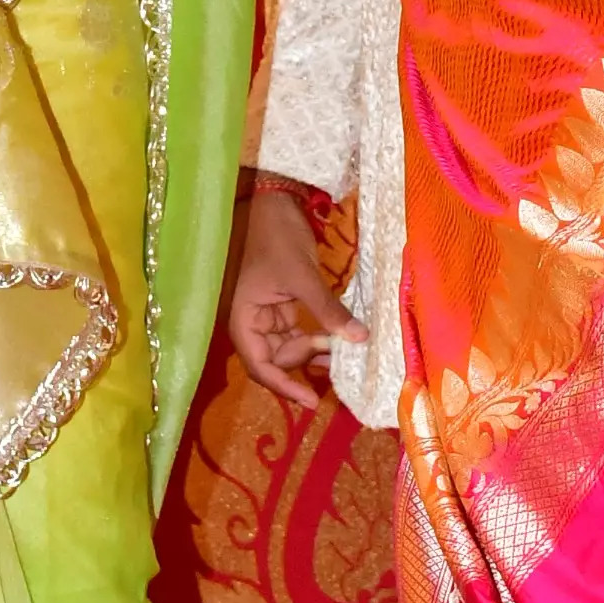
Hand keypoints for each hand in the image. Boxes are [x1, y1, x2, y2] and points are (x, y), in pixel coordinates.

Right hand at [228, 181, 367, 411]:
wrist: (275, 202)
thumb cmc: (277, 237)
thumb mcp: (303, 276)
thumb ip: (328, 311)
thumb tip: (359, 339)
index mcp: (244, 319)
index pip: (260, 366)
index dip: (283, 386)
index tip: (310, 401)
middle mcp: (253, 322)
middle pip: (275, 361)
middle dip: (304, 368)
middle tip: (339, 370)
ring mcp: (268, 314)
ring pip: (290, 348)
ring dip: (314, 354)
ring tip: (344, 359)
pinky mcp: (284, 305)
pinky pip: (300, 331)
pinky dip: (319, 337)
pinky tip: (340, 341)